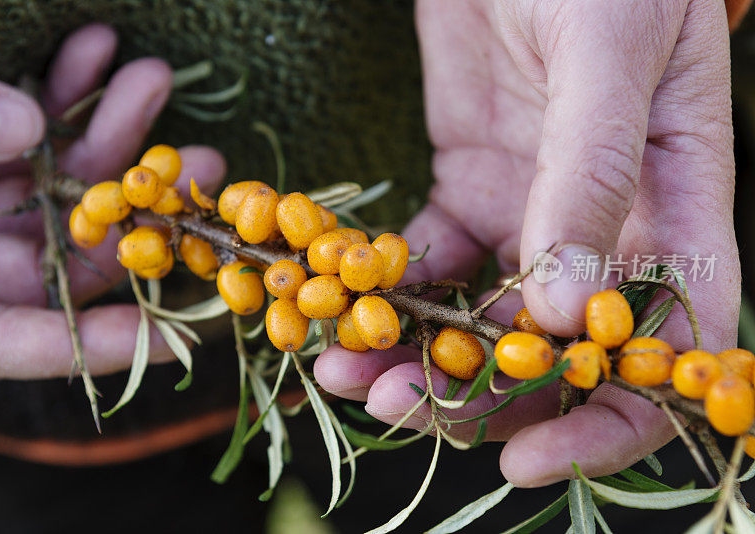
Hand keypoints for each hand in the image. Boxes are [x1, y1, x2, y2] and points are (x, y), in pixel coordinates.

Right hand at [0, 24, 224, 381]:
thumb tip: (21, 124)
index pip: (7, 344)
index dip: (93, 346)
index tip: (179, 337)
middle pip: (62, 250)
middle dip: (135, 204)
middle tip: (202, 164)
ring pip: (59, 182)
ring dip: (111, 129)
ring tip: (154, 78)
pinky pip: (27, 128)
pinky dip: (60, 88)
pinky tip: (95, 47)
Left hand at [314, 0, 739, 486]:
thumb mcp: (607, 57)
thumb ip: (592, 178)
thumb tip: (569, 313)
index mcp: (676, 208)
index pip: (667, 346)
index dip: (608, 419)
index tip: (528, 459)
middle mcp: (605, 229)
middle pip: (555, 355)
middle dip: (478, 399)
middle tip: (393, 408)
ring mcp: (529, 213)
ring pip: (481, 319)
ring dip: (416, 357)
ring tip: (346, 374)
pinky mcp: (464, 188)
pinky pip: (428, 261)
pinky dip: (386, 291)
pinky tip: (342, 303)